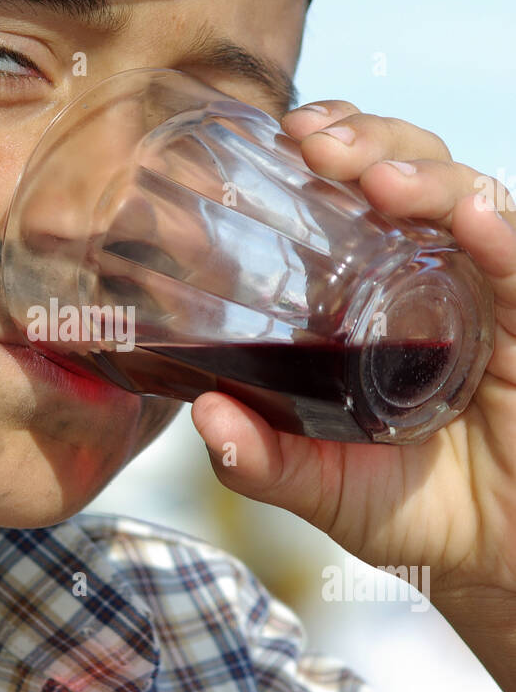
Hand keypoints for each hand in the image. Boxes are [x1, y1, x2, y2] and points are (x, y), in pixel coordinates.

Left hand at [190, 100, 515, 648]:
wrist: (494, 555)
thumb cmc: (414, 507)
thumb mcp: (326, 486)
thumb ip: (264, 461)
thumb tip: (205, 417)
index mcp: (377, 294)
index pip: (357, 193)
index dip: (330, 149)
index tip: (284, 135)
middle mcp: (435, 276)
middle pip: (411, 171)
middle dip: (367, 140)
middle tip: (314, 143)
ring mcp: (487, 294)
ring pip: (469, 199)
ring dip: (426, 175)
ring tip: (379, 180)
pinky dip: (502, 236)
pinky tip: (475, 220)